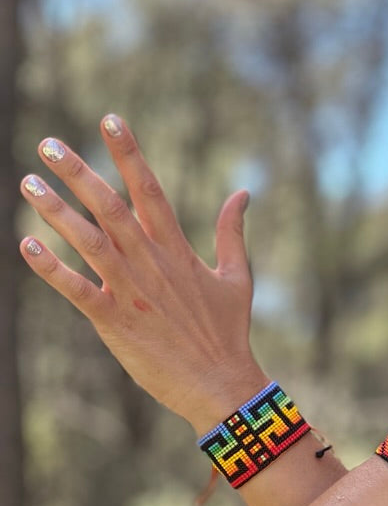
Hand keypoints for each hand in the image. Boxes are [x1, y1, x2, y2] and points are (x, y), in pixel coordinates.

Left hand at [19, 115, 266, 432]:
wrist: (222, 385)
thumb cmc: (228, 332)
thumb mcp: (237, 276)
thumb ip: (233, 232)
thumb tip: (243, 192)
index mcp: (178, 249)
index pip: (149, 189)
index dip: (129, 153)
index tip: (110, 120)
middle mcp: (152, 263)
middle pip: (111, 207)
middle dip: (79, 172)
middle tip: (48, 143)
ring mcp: (132, 291)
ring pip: (89, 241)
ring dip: (57, 211)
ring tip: (28, 183)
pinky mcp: (115, 322)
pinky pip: (77, 290)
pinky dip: (51, 268)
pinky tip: (27, 245)